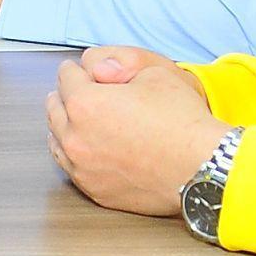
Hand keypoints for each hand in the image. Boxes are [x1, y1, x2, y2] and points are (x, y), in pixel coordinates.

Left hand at [45, 52, 226, 217]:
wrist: (201, 167)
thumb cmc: (181, 120)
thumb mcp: (152, 72)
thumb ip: (115, 66)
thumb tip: (95, 70)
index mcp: (84, 104)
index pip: (66, 77)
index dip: (76, 69)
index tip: (79, 69)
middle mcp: (75, 138)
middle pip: (54, 108)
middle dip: (65, 95)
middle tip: (74, 90)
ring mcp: (82, 168)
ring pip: (56, 140)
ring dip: (63, 124)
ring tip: (74, 118)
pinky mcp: (94, 189)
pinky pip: (71, 167)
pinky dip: (73, 152)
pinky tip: (84, 147)